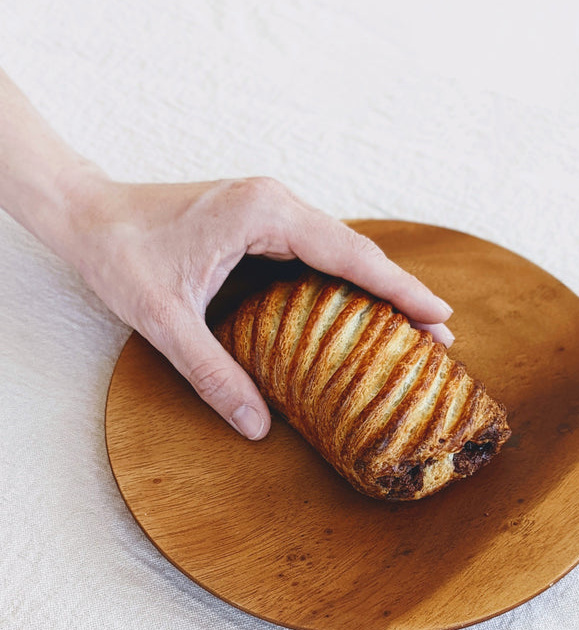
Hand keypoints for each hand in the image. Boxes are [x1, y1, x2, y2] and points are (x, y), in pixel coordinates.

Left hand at [63, 174, 454, 439]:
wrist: (87, 213)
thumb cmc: (120, 253)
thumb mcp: (165, 321)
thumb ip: (213, 374)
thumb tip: (257, 427)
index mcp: (264, 213)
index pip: (350, 255)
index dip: (400, 289)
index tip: (441, 317)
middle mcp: (274, 202)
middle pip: (356, 250)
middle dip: (400, 292)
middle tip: (441, 336)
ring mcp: (268, 208)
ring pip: (339, 249)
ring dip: (375, 286)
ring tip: (411, 328)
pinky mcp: (258, 220)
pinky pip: (315, 251)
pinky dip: (343, 281)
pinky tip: (357, 311)